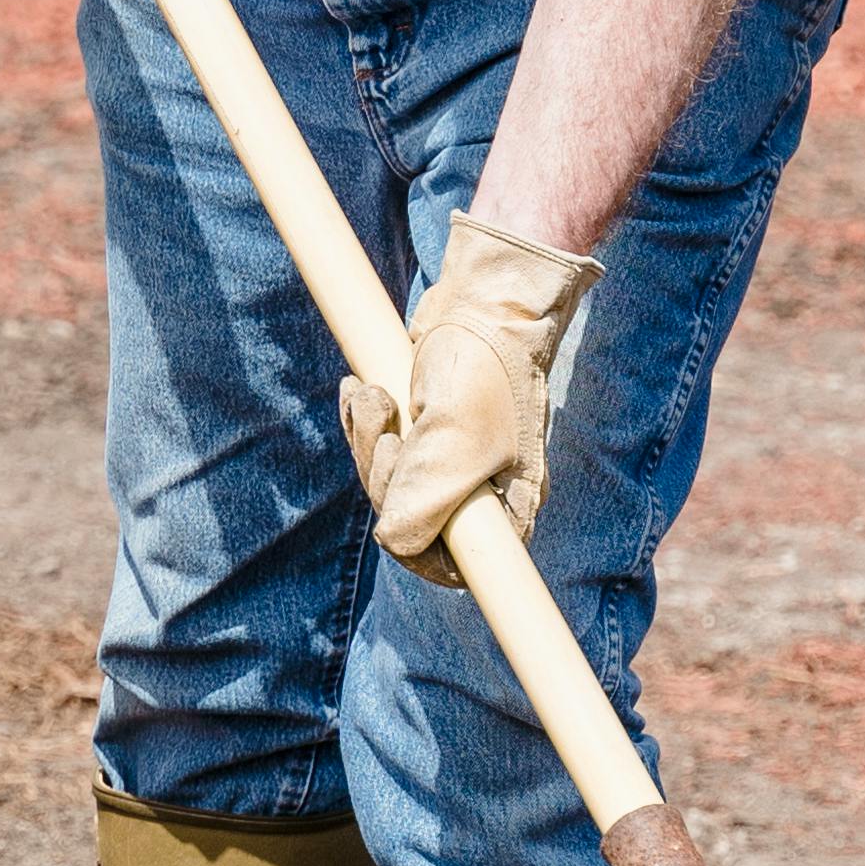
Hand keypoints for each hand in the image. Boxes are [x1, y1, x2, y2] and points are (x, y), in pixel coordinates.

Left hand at [342, 214, 600, 562]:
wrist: (484, 300)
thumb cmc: (482, 368)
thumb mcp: (455, 440)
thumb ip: (425, 502)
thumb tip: (393, 542)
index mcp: (504, 505)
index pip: (458, 565)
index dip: (419, 555)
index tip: (396, 525)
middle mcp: (479, 487)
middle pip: (410, 517)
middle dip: (382, 476)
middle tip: (389, 430)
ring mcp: (451, 456)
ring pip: (388, 477)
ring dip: (368, 437)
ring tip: (373, 395)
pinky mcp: (425, 425)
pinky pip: (381, 442)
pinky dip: (364, 419)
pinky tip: (360, 388)